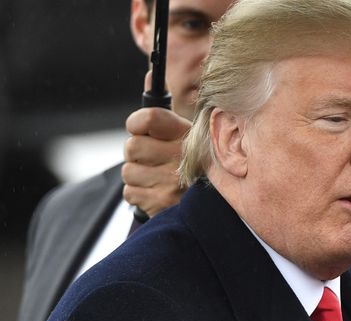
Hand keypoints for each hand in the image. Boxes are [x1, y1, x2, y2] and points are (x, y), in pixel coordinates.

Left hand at [121, 71, 190, 216]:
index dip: (137, 124)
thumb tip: (151, 75)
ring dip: (139, 177)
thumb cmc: (199, 168)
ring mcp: (172, 182)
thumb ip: (164, 107)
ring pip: (129, 172)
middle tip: (155, 161)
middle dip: (137, 156)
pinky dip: (140, 196)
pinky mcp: (162, 204)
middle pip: (132, 147)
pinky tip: (159, 195)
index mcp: (189, 136)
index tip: (141, 130)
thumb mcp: (189, 134)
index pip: (148, 118)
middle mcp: (182, 157)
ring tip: (160, 180)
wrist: (217, 210)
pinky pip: (131, 194)